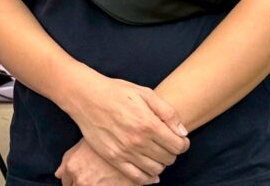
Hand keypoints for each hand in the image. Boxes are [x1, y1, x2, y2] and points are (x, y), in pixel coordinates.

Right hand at [64, 73, 187, 180]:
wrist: (86, 96)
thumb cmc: (116, 91)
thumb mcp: (145, 93)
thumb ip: (168, 112)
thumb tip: (182, 132)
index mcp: (148, 123)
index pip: (178, 146)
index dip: (183, 143)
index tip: (180, 139)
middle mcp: (137, 141)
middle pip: (169, 158)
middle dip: (172, 152)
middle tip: (166, 143)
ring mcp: (124, 152)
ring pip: (155, 169)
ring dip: (161, 163)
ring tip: (156, 152)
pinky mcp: (113, 158)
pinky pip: (137, 177)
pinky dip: (148, 177)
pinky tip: (150, 171)